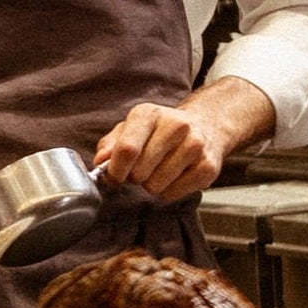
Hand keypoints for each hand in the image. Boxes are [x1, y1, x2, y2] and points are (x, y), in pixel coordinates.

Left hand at [93, 98, 231, 202]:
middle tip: (143, 168)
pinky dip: (169, 191)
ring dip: (152, 184)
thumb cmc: (160, 131)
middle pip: (140, 172)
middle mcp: (175, 125)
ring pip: (156, 185)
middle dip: (135, 177)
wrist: (205, 126)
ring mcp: (194, 145)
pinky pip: (173, 194)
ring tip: (161, 170)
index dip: (116, 170)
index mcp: (149, 114)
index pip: (127, 149)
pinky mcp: (207, 166)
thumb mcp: (132, 128)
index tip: (115, 176)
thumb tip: (100, 161)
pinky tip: (175, 175)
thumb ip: (111, 144)